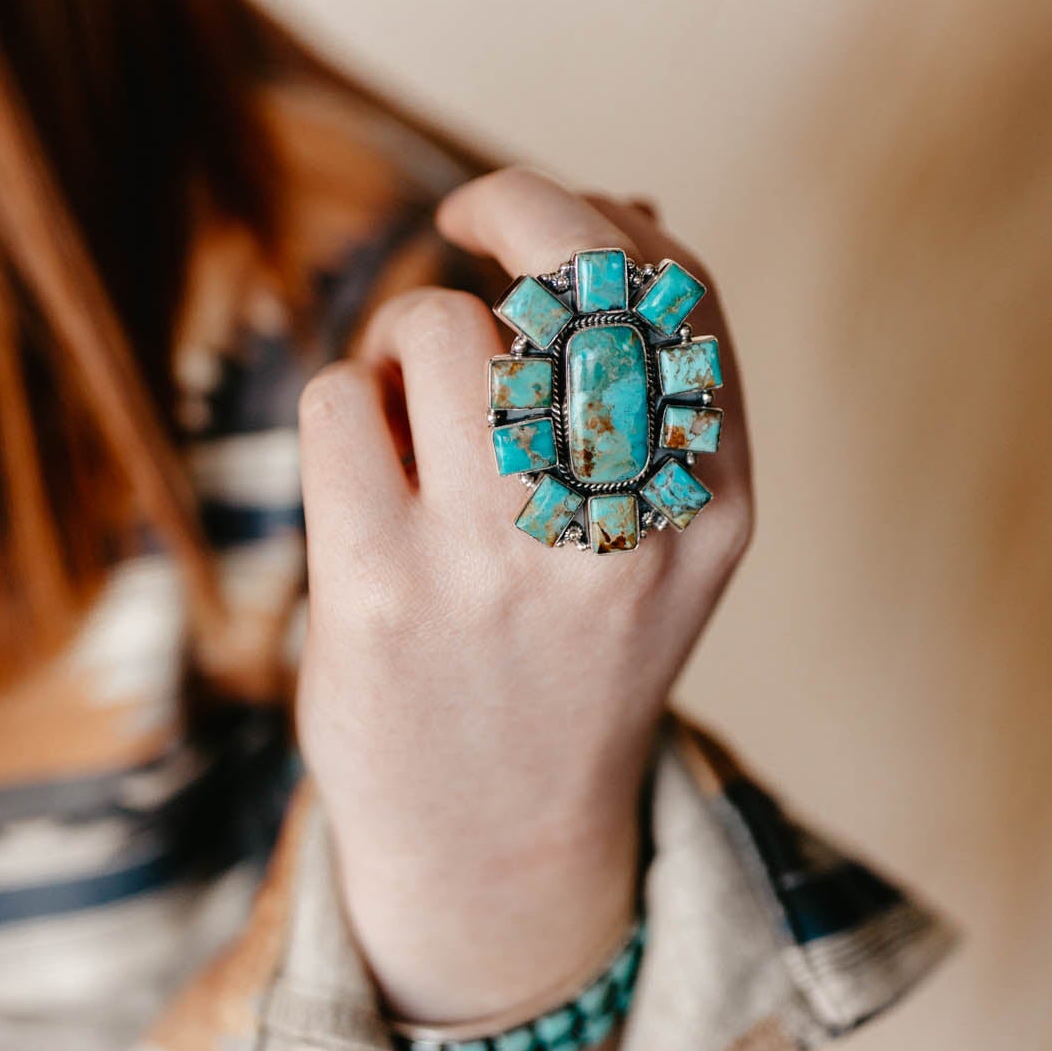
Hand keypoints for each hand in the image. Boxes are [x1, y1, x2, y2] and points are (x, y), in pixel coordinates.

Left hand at [296, 169, 752, 1023]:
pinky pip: (339, 399)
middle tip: (465, 222)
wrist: (497, 844)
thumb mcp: (662, 545)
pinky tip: (364, 478)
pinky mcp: (381, 592)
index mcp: (712, 509)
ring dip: (405, 339)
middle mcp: (625, 530)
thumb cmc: (569, 663)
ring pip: (437, 326)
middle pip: (575, 276)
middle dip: (512, 208)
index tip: (529, 217)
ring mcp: (502, 563)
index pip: (678, 293)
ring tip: (408, 419)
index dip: (598, 209)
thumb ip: (656, 393)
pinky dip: (342, 406)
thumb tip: (633, 206)